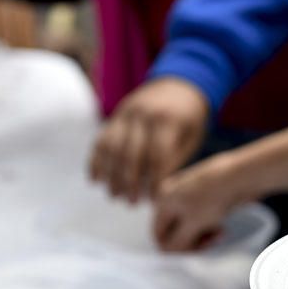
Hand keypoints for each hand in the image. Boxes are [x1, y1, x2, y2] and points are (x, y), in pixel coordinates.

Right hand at [90, 77, 208, 202]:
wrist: (179, 84)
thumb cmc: (190, 119)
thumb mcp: (192, 136)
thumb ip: (175, 159)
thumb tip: (159, 189)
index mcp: (167, 120)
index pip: (158, 156)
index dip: (155, 180)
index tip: (154, 200)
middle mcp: (143, 115)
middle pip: (132, 154)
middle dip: (130, 182)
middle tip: (131, 204)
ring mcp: (126, 113)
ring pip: (112, 148)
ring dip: (111, 175)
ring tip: (114, 196)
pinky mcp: (116, 115)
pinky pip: (101, 139)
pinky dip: (96, 160)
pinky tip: (95, 180)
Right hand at [152, 152, 243, 251]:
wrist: (240, 176)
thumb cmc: (214, 197)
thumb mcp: (193, 224)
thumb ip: (178, 242)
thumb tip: (169, 252)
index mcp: (164, 201)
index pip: (158, 234)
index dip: (173, 248)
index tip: (194, 252)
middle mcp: (173, 196)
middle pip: (175, 230)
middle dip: (191, 241)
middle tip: (209, 243)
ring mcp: (190, 195)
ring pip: (190, 226)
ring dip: (203, 235)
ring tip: (218, 234)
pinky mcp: (206, 196)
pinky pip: (202, 219)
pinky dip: (210, 226)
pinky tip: (222, 229)